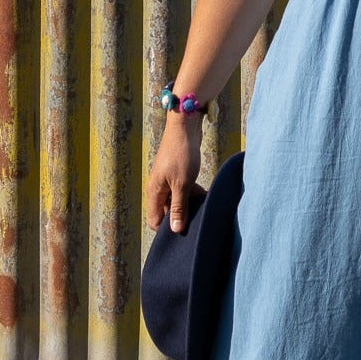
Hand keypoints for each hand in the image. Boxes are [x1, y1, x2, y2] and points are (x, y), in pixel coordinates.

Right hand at [146, 114, 202, 233]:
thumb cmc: (181, 154)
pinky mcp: (177, 173)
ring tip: (205, 208)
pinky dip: (193, 194)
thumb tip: (175, 229)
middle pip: (166, 211)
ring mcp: (168, 180)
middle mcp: (158, 188)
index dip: (167, 229)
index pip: (155, 220)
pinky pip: (184, 190)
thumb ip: (178, 207)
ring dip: (190, 205)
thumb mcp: (182, 184)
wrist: (185, 126)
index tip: (184, 233)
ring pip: (177, 200)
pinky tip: (206, 195)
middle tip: (198, 220)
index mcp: (154, 192)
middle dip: (181, 217)